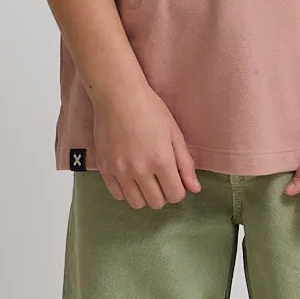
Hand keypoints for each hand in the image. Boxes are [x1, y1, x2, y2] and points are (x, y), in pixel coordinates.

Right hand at [91, 79, 200, 207]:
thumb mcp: (174, 133)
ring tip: (145, 179)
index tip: (175, 179)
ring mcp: (119, 170)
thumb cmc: (149, 109)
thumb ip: (185, 164)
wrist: (117, 95)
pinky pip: (117, 195)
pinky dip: (126, 191)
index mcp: (161, 160)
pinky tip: (130, 177)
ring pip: (136, 203)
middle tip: (161, 178)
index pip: (175, 195)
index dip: (179, 190)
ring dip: (144, 195)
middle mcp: (139, 169)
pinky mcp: (104, 168)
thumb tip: (195, 189)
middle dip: (163, 194)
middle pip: (156, 202)